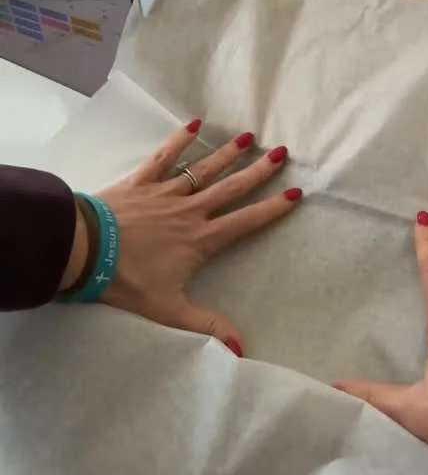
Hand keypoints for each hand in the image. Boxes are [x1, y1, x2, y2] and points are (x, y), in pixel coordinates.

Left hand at [93, 122, 301, 353]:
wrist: (84, 250)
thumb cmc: (126, 280)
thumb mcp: (168, 310)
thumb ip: (205, 326)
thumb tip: (241, 349)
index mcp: (200, 240)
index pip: (244, 222)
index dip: (271, 209)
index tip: (295, 194)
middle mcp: (188, 211)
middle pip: (230, 188)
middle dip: (258, 172)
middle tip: (281, 153)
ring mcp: (164, 193)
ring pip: (202, 169)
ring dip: (226, 154)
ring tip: (247, 137)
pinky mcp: (140, 183)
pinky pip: (163, 158)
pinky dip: (179, 141)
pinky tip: (194, 125)